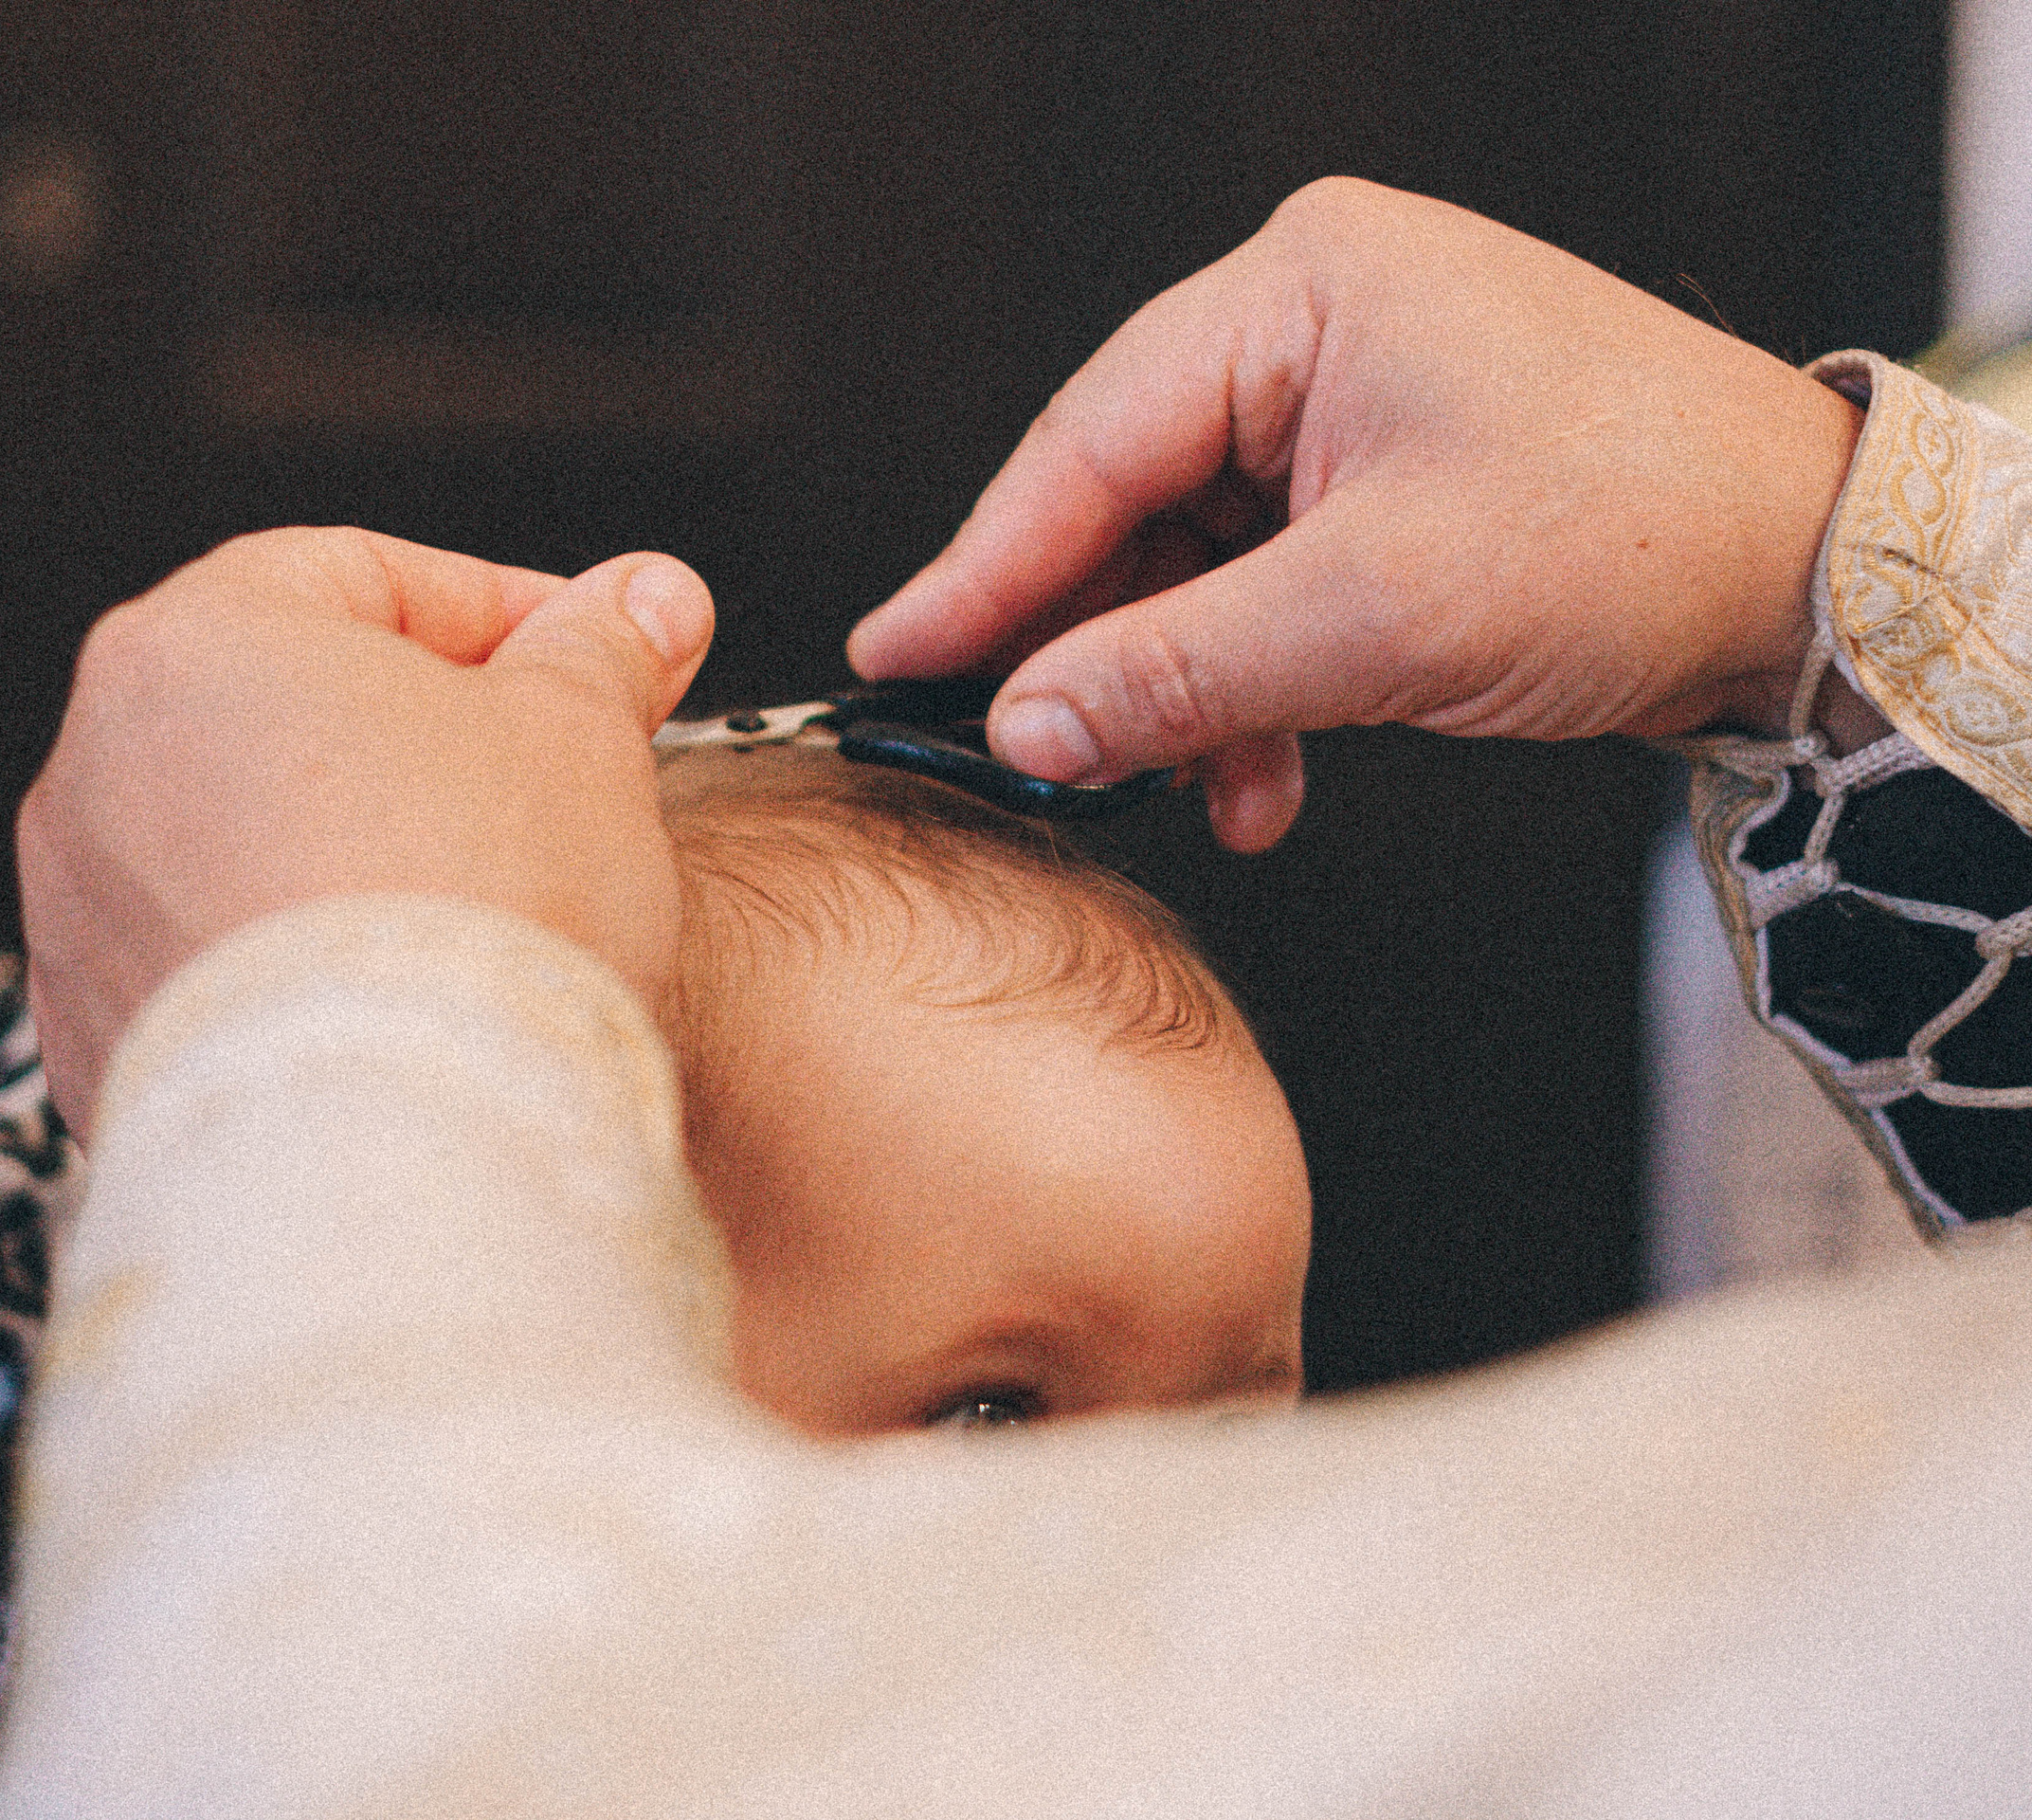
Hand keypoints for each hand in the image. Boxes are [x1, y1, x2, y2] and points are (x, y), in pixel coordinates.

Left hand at [17, 529, 712, 1139]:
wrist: (401, 1152)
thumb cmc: (474, 919)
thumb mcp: (581, 738)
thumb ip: (602, 650)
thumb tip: (644, 602)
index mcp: (192, 644)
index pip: (360, 576)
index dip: (499, 611)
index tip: (586, 658)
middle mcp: (96, 770)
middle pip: (288, 710)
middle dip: (423, 738)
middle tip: (546, 784)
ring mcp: (79, 920)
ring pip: (243, 844)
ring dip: (354, 854)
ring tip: (478, 912)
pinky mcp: (97, 1050)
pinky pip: (213, 970)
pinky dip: (299, 969)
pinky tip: (402, 1007)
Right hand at [846, 177, 1865, 850]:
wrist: (1818, 575)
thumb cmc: (1636, 534)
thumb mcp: (1376, 618)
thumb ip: (1174, 672)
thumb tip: (1022, 726)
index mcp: (1301, 290)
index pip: (1090, 440)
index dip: (985, 566)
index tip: (898, 654)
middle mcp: (1314, 325)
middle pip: (1132, 501)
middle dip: (1100, 648)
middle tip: (1032, 752)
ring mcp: (1352, 402)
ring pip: (1196, 562)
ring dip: (1189, 693)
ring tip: (1200, 792)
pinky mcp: (1386, 480)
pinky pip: (1267, 586)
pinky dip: (1257, 688)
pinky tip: (1263, 777)